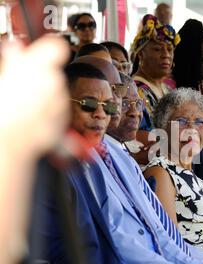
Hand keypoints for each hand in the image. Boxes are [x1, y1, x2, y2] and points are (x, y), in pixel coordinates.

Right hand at [0, 36, 69, 156]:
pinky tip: (28, 118)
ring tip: (20, 104)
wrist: (7, 141)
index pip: (57, 46)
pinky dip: (46, 114)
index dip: (49, 47)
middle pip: (52, 73)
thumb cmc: (2, 108)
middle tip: (17, 79)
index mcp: (40, 67)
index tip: (39, 50)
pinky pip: (55, 114)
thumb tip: (14, 49)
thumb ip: (12, 59)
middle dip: (38, 76)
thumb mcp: (3, 74)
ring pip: (55, 94)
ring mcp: (60, 105)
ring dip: (42, 96)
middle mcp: (55, 85)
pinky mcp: (61, 125)